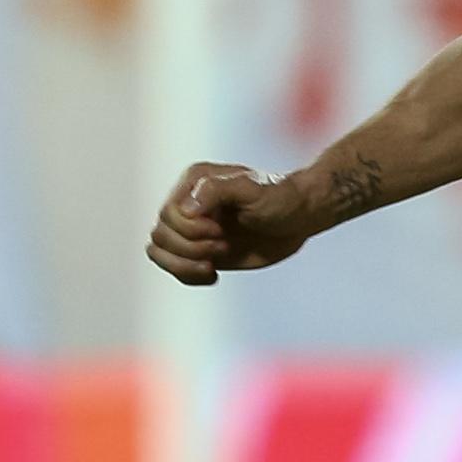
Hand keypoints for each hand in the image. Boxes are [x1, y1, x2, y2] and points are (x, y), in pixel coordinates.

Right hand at [146, 163, 313, 284]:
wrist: (302, 216)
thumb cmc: (281, 197)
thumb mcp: (253, 188)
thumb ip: (217, 190)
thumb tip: (185, 209)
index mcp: (193, 185)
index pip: (168, 215)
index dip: (191, 229)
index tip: (222, 230)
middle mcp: (187, 206)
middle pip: (160, 235)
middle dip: (191, 247)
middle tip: (224, 244)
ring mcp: (192, 230)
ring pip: (158, 252)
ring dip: (185, 264)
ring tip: (214, 264)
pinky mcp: (201, 251)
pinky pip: (174, 268)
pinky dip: (188, 276)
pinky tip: (214, 275)